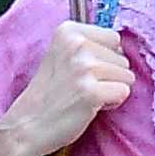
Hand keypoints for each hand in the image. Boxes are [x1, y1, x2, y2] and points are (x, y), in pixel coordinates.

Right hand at [2, 18, 134, 155]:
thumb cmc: (48, 94)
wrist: (28, 124)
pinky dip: (112, 103)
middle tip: (83, 87)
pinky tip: (91, 106)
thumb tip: (121, 49)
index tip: (85, 71)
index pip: (113, 37)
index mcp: (68, 31)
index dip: (105, 58)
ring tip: (86, 96)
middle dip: (109, 75)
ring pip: (126, 76)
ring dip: (111, 89)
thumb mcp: (61, 55)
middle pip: (122, 57)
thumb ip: (87, 46)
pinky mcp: (92, 91)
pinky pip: (124, 92)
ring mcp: (84, 67)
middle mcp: (77, 44)